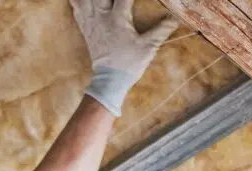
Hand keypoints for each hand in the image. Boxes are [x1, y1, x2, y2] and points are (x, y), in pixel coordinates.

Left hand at [71, 0, 178, 115]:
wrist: (110, 81)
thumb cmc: (129, 64)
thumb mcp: (148, 47)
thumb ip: (161, 30)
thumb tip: (175, 19)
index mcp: (117, 19)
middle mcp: (101, 17)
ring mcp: (90, 22)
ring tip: (105, 0)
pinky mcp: (85, 28)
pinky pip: (76, 8)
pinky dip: (78, 1)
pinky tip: (86, 0)